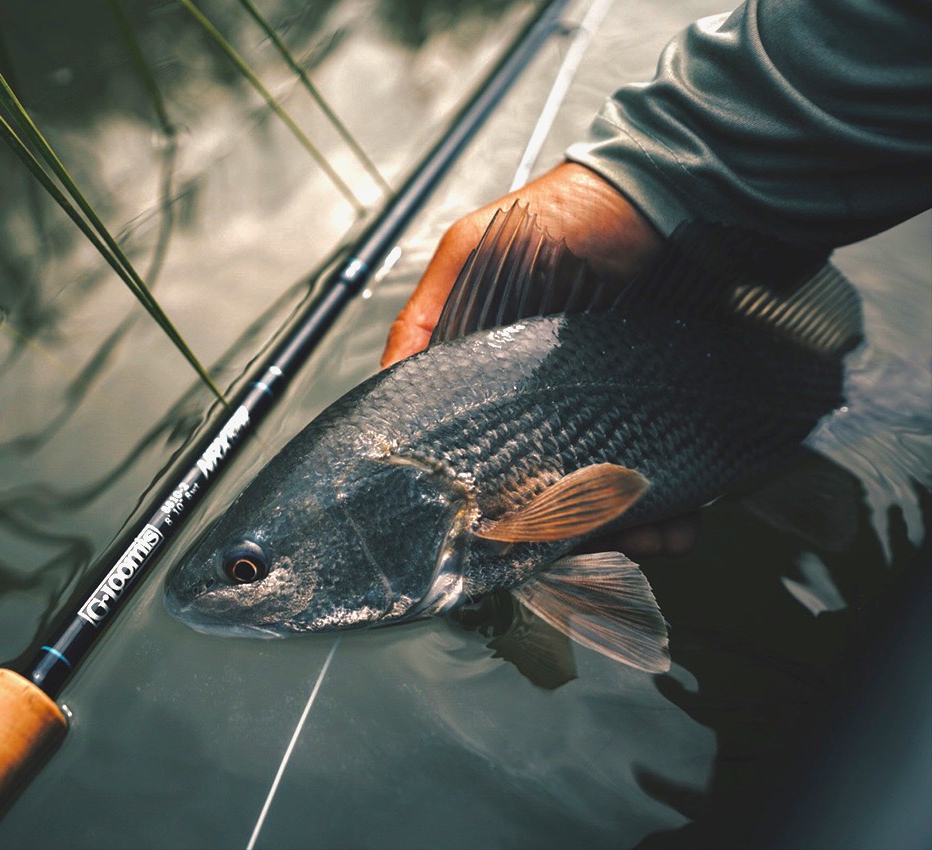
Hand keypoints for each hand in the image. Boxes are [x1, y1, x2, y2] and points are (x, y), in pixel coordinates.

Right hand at [383, 162, 697, 557]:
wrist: (659, 199)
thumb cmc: (558, 220)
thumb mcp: (467, 255)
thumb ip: (423, 320)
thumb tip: (384, 390)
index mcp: (495, 386)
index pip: (482, 458)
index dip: (486, 501)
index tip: (494, 533)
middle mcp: (548, 411)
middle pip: (545, 496)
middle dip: (560, 531)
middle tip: (578, 543)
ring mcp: (607, 420)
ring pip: (604, 503)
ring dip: (619, 532)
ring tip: (639, 540)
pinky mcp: (662, 421)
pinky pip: (666, 485)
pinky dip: (673, 517)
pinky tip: (677, 525)